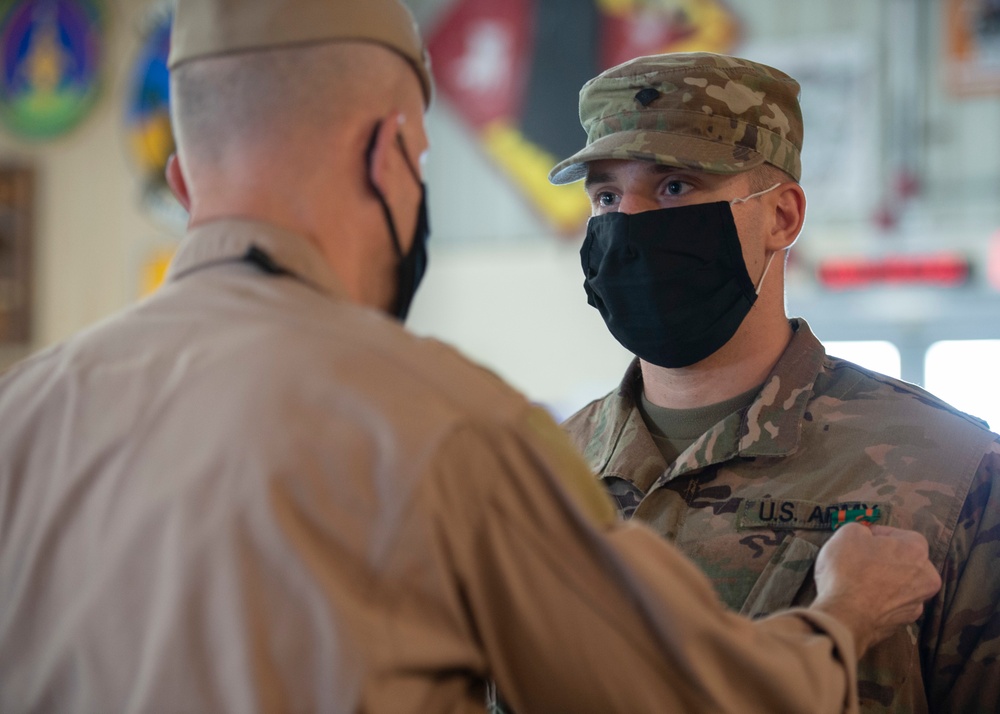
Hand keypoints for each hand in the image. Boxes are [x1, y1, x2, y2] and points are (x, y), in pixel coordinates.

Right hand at [810, 523, 941, 656]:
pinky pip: (893, 606)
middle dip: (888, 560)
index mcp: (916, 551)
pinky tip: (862, 601)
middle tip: (862, 561)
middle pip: (907, 562)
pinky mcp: (904, 624)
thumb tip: (866, 538)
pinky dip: (880, 602)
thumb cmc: (848, 570)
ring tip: (860, 583)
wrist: (844, 617)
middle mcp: (926, 578)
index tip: (862, 540)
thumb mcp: (847, 534)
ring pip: (902, 586)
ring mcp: (917, 604)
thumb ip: (862, 531)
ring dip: (886, 582)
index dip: (879, 535)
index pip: (902, 535)